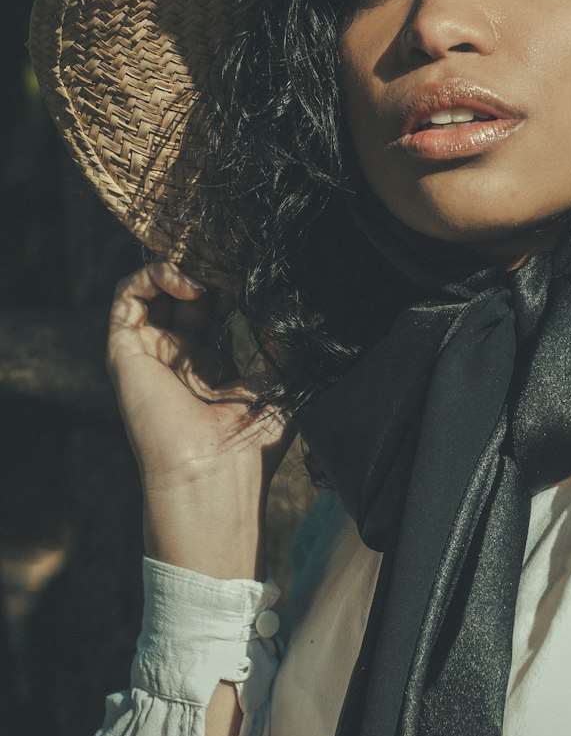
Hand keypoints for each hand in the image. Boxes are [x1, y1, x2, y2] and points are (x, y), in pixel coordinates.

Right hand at [107, 259, 292, 576]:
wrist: (215, 472)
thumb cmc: (251, 442)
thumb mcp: (281, 378)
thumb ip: (280, 337)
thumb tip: (279, 298)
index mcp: (212, 367)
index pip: (214, 308)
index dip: (233, 284)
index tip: (256, 273)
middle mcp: (178, 358)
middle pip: (186, 295)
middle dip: (211, 272)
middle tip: (236, 262)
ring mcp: (151, 354)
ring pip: (154, 290)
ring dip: (183, 268)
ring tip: (212, 271)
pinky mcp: (125, 352)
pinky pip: (126, 297)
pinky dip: (153, 276)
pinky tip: (189, 281)